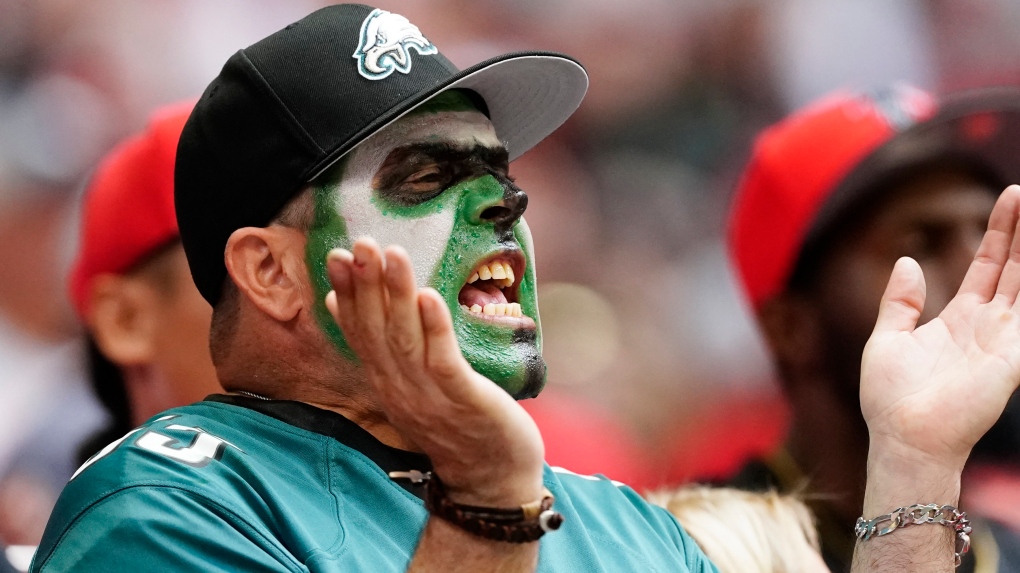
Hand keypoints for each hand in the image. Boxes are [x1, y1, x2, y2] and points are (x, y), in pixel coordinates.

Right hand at [324, 237, 544, 505]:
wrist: (490, 479)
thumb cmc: (453, 422)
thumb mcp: (406, 380)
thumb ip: (377, 345)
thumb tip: (337, 299)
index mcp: (385, 380)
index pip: (358, 330)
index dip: (347, 291)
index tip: (336, 254)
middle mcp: (398, 386)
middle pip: (376, 329)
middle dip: (367, 284)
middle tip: (360, 243)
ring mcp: (428, 395)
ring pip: (405, 339)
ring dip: (397, 294)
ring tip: (392, 254)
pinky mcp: (462, 400)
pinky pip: (443, 360)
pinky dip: (434, 327)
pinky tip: (429, 297)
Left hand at [861, 185, 1019, 471]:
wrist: (902, 437)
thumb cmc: (891, 398)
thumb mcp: (886, 338)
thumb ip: (900, 301)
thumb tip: (909, 262)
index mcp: (958, 320)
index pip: (987, 266)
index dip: (998, 234)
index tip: (1007, 198)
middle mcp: (986, 325)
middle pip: (1012, 266)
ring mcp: (1003, 339)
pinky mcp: (1012, 356)